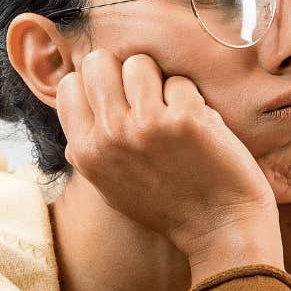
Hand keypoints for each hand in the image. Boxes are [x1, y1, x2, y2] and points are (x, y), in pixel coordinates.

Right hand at [57, 50, 277, 259]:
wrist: (220, 228)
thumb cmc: (168, 205)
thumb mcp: (109, 185)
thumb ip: (89, 145)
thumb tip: (75, 98)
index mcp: (86, 152)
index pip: (70, 84)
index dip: (97, 85)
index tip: (119, 101)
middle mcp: (110, 136)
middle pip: (100, 62)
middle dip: (124, 73)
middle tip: (146, 99)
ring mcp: (147, 126)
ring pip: (140, 63)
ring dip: (160, 82)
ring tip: (172, 112)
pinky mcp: (186, 119)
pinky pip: (180, 82)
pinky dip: (192, 100)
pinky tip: (198, 128)